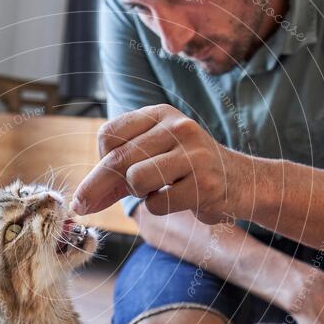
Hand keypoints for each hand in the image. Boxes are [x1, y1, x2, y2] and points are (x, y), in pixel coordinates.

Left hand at [71, 104, 238, 222]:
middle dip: (96, 188)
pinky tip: (181, 199)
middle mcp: (177, 127)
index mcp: (160, 114)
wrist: (242, 182)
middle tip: (85, 206)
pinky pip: (157, 204)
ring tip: (162, 190)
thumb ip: (116, 176)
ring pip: (135, 180)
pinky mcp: (204, 183)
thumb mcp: (153, 159)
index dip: (99, 161)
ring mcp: (193, 153)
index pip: (108, 135)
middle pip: (116, 160)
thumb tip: (80, 203)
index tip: (105, 177)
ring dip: (140, 195)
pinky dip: (160, 208)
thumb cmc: (188, 171)